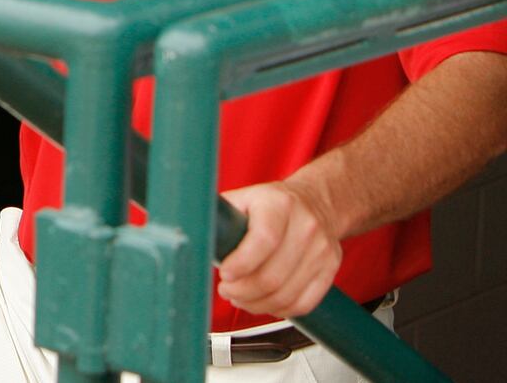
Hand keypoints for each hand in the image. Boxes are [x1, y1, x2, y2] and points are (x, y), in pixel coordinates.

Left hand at [217, 180, 342, 318]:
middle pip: (273, 275)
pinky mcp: (330, 269)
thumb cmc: (271, 204)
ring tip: (239, 298)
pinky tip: (263, 302)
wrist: (316, 203)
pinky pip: (304, 303)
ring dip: (256, 304)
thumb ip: (219, 216)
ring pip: (286, 295)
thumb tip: (179, 229)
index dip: (241, 264)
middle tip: (226, 290)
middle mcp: (305, 226)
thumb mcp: (243, 198)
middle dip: (242, 291)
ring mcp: (322, 250)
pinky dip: (279, 309)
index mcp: (278, 204)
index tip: (223, 274)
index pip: (263, 240)